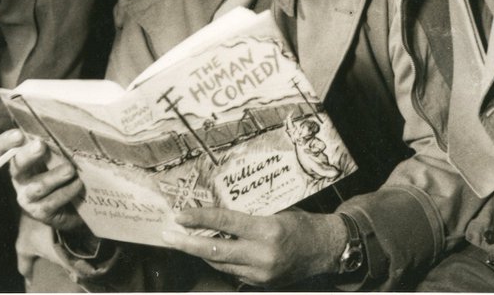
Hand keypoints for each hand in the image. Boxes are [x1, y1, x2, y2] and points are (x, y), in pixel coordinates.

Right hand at [0, 128, 85, 233]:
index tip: (18, 134)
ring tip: (70, 169)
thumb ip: (54, 143)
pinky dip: (66, 192)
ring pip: (37, 186)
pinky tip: (77, 184)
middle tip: (40, 145)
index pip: (2, 149)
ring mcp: (27, 197)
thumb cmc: (61, 172)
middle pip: (16, 166)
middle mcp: (19, 178)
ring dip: (54, 176)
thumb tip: (66, 125)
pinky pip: (51, 202)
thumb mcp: (55, 155)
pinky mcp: (40, 212)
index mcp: (19, 159)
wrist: (71, 207)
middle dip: (28, 155)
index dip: (6, 142)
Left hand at [161, 208, 345, 286]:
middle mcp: (262, 255)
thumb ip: (247, 215)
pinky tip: (211, 252)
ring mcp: (261, 273)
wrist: (325, 249)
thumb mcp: (275, 211)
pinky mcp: (262, 284)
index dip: (199, 219)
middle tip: (168, 235)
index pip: (224, 223)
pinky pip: (233, 272)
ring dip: (200, 253)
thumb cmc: (301, 222)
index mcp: (266, 230)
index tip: (180, 215)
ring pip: (221, 264)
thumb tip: (216, 213)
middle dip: (187, 243)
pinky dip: (220, 261)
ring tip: (183, 240)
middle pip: (215, 251)